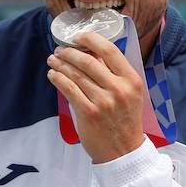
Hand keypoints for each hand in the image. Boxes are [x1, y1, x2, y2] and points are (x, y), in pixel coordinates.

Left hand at [47, 32, 148, 163]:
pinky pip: (68, 89)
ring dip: (60, 64)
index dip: (91, 39)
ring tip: (53, 60)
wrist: (124, 150)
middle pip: (88, 61)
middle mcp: (119, 88)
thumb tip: (92, 54)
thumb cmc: (125, 120)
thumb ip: (115, 75)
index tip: (79, 36)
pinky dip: (58, 79)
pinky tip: (53, 74)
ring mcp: (103, 101)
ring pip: (76, 74)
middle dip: (70, 52)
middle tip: (60, 50)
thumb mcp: (130, 95)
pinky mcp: (88, 112)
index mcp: (132, 80)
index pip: (111, 51)